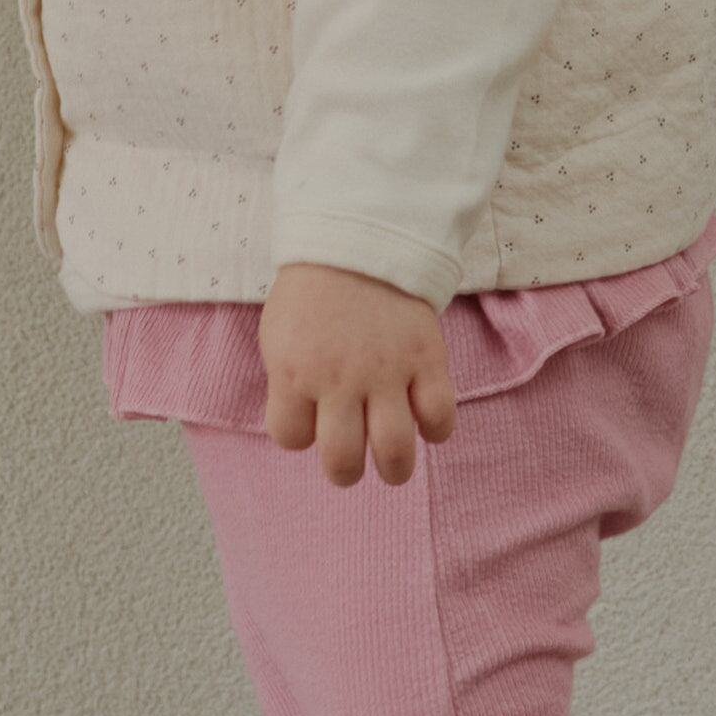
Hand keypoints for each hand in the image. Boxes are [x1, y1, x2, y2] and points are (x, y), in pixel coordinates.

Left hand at [261, 261, 460, 486]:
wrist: (359, 241)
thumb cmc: (313, 295)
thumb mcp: (277, 336)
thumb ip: (286, 384)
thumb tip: (304, 428)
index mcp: (293, 373)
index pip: (289, 438)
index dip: (298, 434)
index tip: (309, 420)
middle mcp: (338, 380)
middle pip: (342, 460)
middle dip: (345, 473)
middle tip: (350, 464)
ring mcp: (386, 372)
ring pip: (395, 450)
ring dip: (394, 469)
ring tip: (392, 464)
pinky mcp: (426, 360)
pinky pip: (439, 416)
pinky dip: (436, 430)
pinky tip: (426, 423)